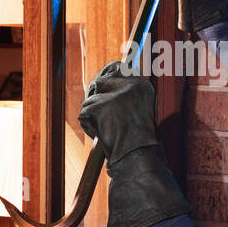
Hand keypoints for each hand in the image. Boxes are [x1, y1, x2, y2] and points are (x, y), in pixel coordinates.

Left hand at [78, 61, 189, 226]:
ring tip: (107, 130)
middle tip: (97, 110)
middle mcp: (130, 86)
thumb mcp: (138, 112)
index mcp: (142, 86)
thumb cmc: (138, 143)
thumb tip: (104, 83)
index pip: (118, 68)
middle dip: (95, 93)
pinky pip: (85, 112)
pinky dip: (89, 125)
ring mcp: (114, 96)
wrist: (137, 158)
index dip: (106, 77)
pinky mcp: (100, 106)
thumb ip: (125, 96)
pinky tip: (102, 135)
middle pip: (100, 80)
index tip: (101, 84)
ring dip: (93, 115)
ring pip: (91, 98)